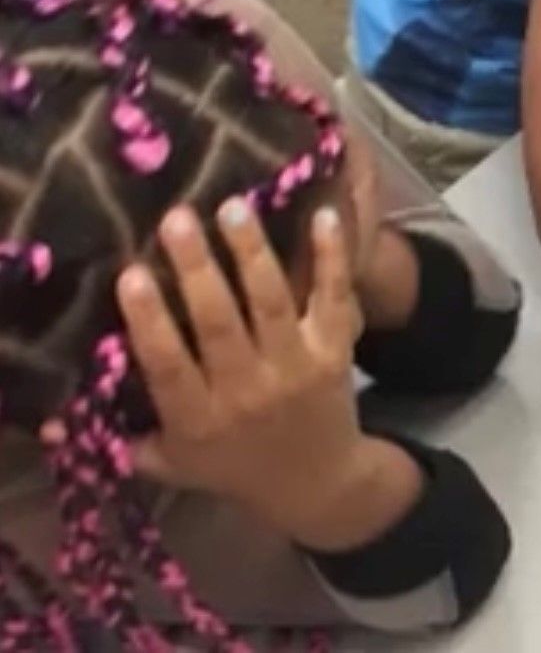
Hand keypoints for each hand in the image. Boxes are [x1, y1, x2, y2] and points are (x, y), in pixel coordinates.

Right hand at [115, 201, 375, 538]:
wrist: (317, 481)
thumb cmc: (231, 466)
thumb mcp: (171, 462)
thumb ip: (121, 436)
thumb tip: (55, 412)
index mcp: (199, 418)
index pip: (169, 366)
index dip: (150, 321)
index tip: (129, 274)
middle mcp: (247, 390)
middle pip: (220, 322)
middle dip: (197, 268)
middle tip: (178, 217)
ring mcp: (296, 368)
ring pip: (272, 302)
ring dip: (251, 252)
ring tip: (233, 207)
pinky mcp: (336, 351)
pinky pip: (334, 298)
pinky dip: (331, 257)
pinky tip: (324, 215)